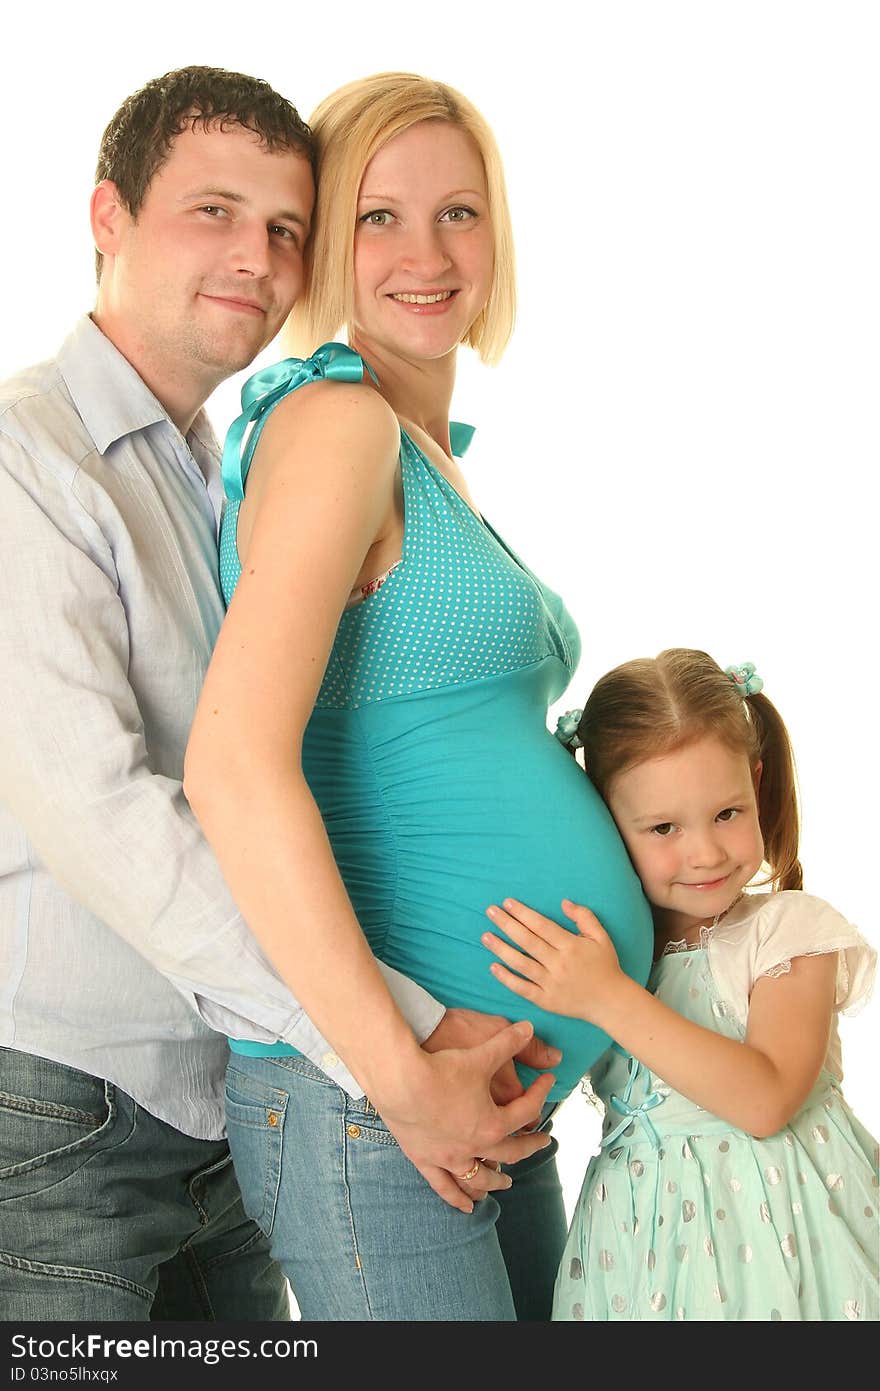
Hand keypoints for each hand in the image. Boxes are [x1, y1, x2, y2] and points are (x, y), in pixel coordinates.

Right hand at [374, 1020, 556, 1213]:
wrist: (400, 1081)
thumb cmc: (441, 1068)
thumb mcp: (481, 1052)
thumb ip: (509, 1041)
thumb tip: (530, 1027)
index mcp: (494, 1123)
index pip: (527, 1112)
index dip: (541, 1094)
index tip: (548, 1081)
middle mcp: (475, 1147)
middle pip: (510, 1152)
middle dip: (529, 1147)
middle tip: (542, 1142)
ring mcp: (449, 1157)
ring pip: (478, 1178)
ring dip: (495, 1181)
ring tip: (505, 1183)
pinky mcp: (425, 1159)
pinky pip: (444, 1186)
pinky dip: (457, 1198)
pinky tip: (465, 1208)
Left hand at [482, 897, 625, 1023]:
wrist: (611, 1002)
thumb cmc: (606, 966)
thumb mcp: (601, 937)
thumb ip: (584, 917)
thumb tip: (563, 902)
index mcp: (571, 946)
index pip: (541, 925)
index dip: (523, 913)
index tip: (507, 902)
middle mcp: (558, 964)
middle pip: (527, 941)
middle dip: (506, 924)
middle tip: (490, 911)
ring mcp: (550, 983)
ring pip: (521, 963)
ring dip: (501, 949)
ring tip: (485, 936)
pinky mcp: (546, 1001)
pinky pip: (522, 988)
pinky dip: (507, 978)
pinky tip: (493, 967)